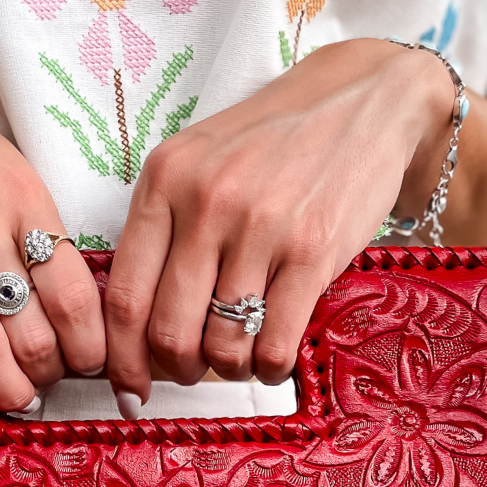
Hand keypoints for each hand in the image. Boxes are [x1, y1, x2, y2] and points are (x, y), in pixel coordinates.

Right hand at [0, 48, 105, 459]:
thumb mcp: (7, 172)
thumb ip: (38, 232)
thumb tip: (79, 309)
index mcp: (25, 197)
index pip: (79, 295)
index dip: (94, 348)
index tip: (97, 369)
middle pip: (36, 328)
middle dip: (54, 375)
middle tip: (53, 386)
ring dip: (9, 390)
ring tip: (19, 404)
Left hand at [104, 38, 455, 411]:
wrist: (364, 99)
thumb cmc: (275, 142)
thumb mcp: (200, 162)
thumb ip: (165, 229)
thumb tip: (137, 326)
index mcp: (164, 180)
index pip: (123, 295)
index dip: (121, 358)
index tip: (128, 388)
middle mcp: (206, 202)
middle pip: (168, 331)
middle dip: (177, 369)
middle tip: (193, 370)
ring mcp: (260, 227)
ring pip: (222, 345)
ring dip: (229, 369)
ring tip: (241, 357)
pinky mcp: (313, 251)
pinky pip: (275, 343)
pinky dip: (271, 368)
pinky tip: (275, 357)